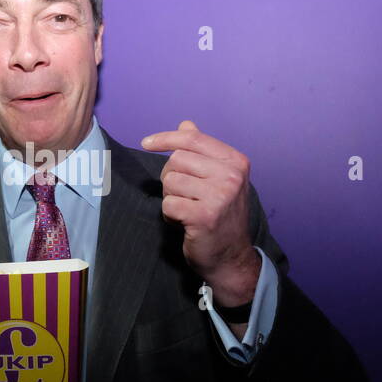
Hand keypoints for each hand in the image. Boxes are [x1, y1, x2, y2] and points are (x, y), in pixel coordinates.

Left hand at [140, 120, 260, 307]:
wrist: (231, 257)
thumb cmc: (221, 216)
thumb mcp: (219, 179)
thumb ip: (202, 152)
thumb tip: (186, 124)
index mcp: (236, 161)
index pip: (193, 138)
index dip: (165, 138)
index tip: (146, 143)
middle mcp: (231, 175)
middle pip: (177, 159)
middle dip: (170, 177)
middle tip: (182, 195)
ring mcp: (220, 195)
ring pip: (171, 181)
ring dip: (171, 198)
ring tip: (186, 210)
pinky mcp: (205, 216)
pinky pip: (168, 204)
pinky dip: (170, 215)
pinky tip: (184, 222)